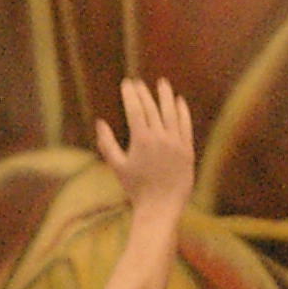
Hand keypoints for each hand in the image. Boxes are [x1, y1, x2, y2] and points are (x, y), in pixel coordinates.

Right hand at [95, 77, 194, 211]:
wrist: (161, 206)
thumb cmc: (136, 188)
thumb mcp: (117, 166)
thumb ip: (107, 143)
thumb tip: (99, 122)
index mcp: (142, 140)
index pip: (135, 109)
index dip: (130, 94)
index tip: (127, 83)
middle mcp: (160, 137)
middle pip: (152, 108)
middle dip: (144, 93)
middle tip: (139, 82)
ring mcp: (176, 142)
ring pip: (171, 112)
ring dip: (166, 96)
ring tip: (162, 82)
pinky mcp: (187, 150)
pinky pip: (186, 125)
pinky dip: (183, 111)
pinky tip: (179, 101)